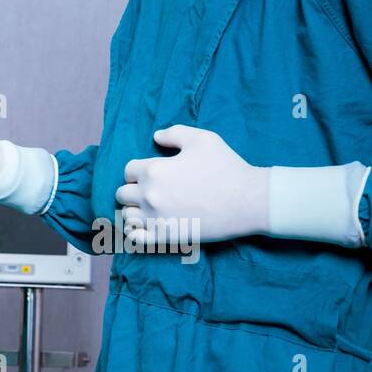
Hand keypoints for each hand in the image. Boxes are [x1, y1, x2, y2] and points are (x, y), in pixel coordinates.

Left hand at [117, 125, 268, 245]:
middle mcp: (149, 195)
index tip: (153, 173)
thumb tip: (155, 137)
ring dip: (134, 210)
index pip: (129, 170)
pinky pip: (136, 238)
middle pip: (123, 193)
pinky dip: (135, 232)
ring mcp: (156, 219)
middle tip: (152, 190)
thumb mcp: (201, 139)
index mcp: (154, 170)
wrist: (248, 200)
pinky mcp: (166, 237)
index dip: (139, 170)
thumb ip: (174, 133)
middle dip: (134, 190)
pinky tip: (145, 226)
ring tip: (148, 208)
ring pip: (127, 216)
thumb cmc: (226, 167)